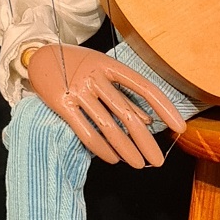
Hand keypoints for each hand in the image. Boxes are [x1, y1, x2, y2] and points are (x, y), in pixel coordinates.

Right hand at [26, 44, 186, 167]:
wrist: (40, 56)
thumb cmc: (79, 64)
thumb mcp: (104, 70)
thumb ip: (124, 94)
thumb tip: (149, 120)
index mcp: (111, 65)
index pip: (145, 88)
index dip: (165, 108)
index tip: (179, 127)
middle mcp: (96, 77)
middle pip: (127, 114)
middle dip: (145, 141)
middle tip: (157, 160)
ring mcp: (78, 91)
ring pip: (108, 126)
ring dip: (126, 149)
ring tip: (138, 163)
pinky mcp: (62, 104)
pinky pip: (86, 131)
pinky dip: (101, 148)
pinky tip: (113, 158)